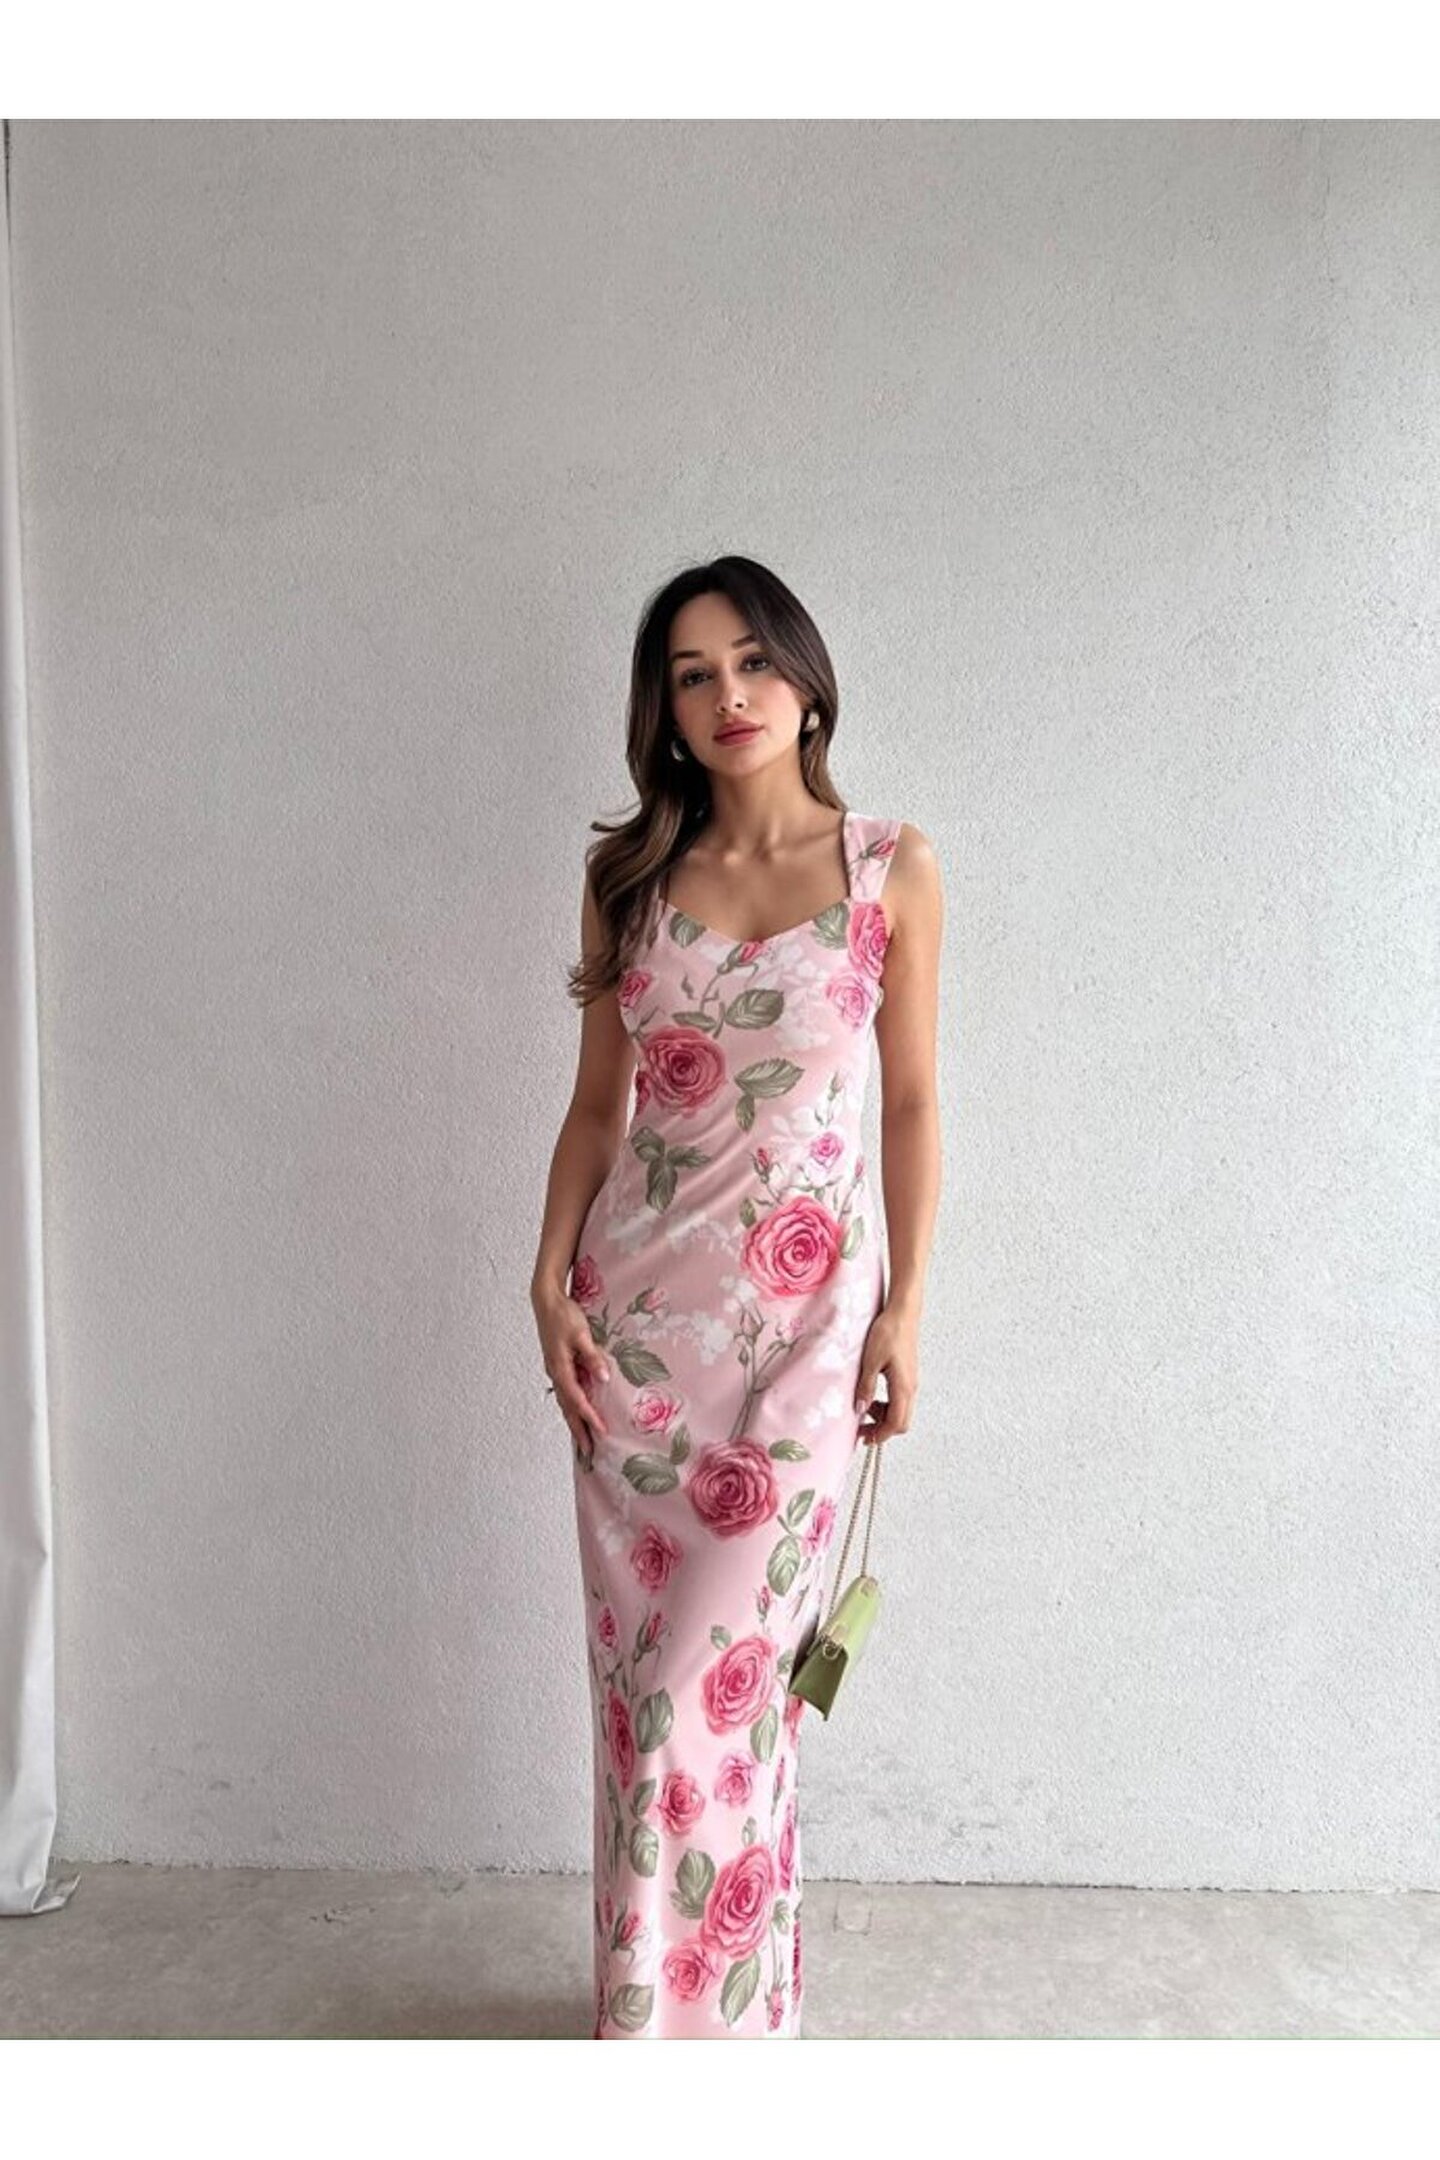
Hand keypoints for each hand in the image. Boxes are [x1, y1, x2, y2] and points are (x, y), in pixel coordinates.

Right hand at [532, 1284, 611, 1464]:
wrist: (546, 1301)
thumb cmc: (563, 1315)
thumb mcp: (581, 1334)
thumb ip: (592, 1356)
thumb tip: (604, 1378)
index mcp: (560, 1368)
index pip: (577, 1399)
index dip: (589, 1416)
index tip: (601, 1431)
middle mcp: (556, 1373)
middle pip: (567, 1408)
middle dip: (578, 1430)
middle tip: (588, 1452)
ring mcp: (555, 1370)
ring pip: (565, 1402)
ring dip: (574, 1421)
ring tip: (583, 1440)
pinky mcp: (558, 1366)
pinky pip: (565, 1392)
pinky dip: (571, 1406)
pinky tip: (578, 1411)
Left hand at [853, 1300, 918, 1444]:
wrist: (902, 1313)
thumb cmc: (888, 1332)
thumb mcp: (870, 1360)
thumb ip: (866, 1387)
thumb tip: (860, 1409)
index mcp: (903, 1387)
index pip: (896, 1423)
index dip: (881, 1435)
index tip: (865, 1439)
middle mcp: (911, 1388)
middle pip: (901, 1422)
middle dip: (882, 1429)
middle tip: (862, 1428)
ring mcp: (911, 1382)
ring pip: (901, 1411)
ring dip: (884, 1416)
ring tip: (864, 1407)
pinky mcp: (908, 1375)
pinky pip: (900, 1399)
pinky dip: (887, 1404)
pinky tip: (872, 1395)